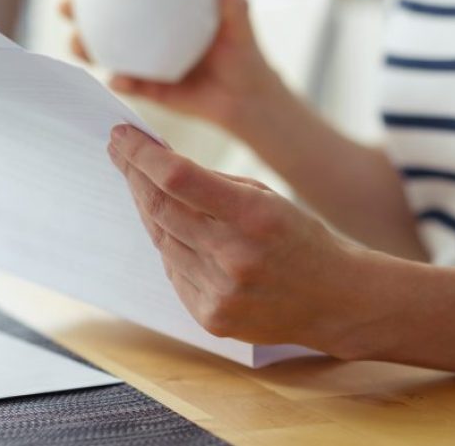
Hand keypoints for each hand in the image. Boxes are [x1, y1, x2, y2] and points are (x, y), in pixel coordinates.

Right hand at [60, 0, 281, 131]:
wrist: (247, 98)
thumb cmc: (242, 53)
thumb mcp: (241, 25)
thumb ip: (235, 6)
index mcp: (160, 6)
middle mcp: (144, 30)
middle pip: (99, 15)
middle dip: (75, 6)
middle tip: (66, 4)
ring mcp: (141, 59)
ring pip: (101, 49)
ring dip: (84, 45)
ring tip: (79, 44)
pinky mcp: (147, 88)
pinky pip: (126, 82)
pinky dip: (119, 80)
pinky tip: (119, 78)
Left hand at [107, 123, 376, 353]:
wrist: (336, 300)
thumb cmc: (299, 238)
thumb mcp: (266, 197)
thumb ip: (212, 183)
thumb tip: (155, 162)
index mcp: (254, 215)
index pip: (178, 178)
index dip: (142, 155)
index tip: (121, 136)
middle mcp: (234, 256)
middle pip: (160, 209)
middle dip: (134, 176)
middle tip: (119, 153)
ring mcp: (221, 292)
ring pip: (162, 241)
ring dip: (148, 210)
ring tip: (142, 186)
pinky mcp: (212, 317)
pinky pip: (174, 273)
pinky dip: (170, 248)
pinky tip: (174, 232)